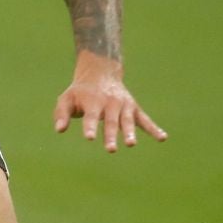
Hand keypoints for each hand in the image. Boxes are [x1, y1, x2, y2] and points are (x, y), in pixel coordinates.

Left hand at [52, 52, 166, 153]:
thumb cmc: (80, 92)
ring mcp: (124, 106)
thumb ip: (62, 114)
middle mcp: (110, 104)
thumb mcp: (67, 99)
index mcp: (93, 102)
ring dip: (129, 133)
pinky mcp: (134, 109)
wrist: (100, 73)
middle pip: (111, 122)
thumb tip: (59, 130)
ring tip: (131, 144)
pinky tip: (163, 138)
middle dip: (111, 135)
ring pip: (127, 121)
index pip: (91, 116)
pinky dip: (154, 129)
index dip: (89, 127)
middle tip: (111, 149)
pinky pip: (145, 120)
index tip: (88, 138)